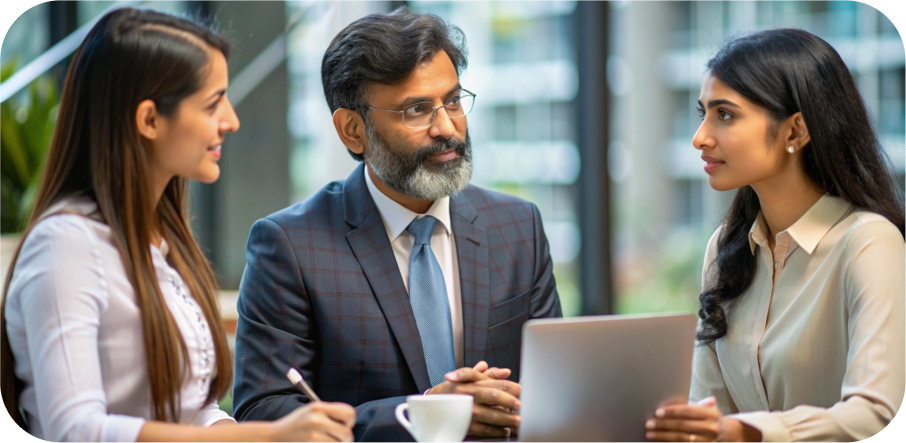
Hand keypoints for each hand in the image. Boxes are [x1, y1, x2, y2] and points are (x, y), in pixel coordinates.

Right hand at [268, 402, 355, 442]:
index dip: (349, 421)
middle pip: (348, 434)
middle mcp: (317, 420)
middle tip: (336, 438)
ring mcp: (313, 436)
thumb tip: (351, 421)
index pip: (349, 413)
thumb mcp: (310, 411)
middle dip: (344, 439)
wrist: (274, 438)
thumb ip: (330, 413)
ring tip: (322, 441)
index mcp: (318, 407)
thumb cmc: (296, 425)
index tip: (343, 425)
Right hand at [427, 361, 520, 437]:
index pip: (494, 382)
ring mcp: (467, 411)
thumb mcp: (467, 378)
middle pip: (493, 396)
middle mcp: (469, 395)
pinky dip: (497, 431)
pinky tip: (505, 430)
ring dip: (507, 419)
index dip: (510, 386)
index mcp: (471, 383)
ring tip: (519, 421)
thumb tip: (505, 371)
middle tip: (522, 406)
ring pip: (491, 415)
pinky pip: (485, 429)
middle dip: (510, 401)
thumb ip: (488, 374)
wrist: (431, 405)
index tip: (522, 390)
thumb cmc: (452, 390)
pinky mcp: (466, 425)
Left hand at [645, 397, 761, 442]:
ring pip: (681, 439)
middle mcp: (710, 428)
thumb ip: (694, 403)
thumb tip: (679, 394)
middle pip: (683, 426)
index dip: (672, 412)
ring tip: (650, 433)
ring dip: (663, 436)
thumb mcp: (707, 409)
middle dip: (663, 425)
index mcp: (710, 414)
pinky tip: (660, 441)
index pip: (688, 411)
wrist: (729, 435)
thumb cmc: (710, 419)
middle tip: (648, 423)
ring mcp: (707, 441)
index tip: (657, 412)